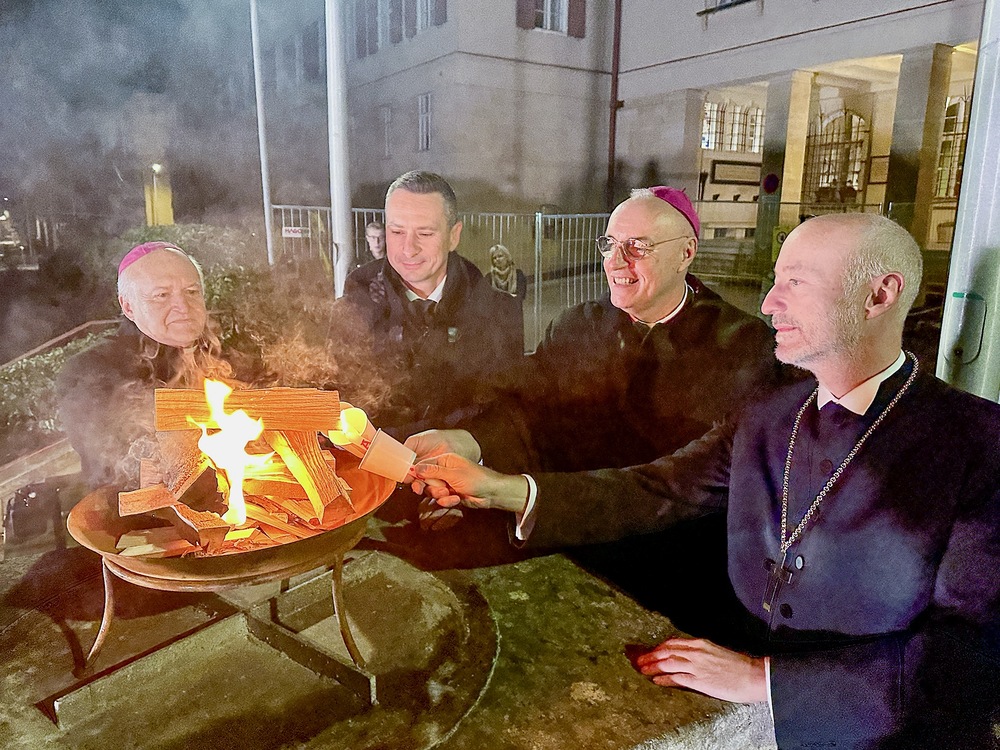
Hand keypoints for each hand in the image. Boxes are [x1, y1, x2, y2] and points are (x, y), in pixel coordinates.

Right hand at [404, 430, 481, 494]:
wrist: (491, 493)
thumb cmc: (477, 478)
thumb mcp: (453, 473)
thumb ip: (434, 471)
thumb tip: (417, 467)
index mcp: (445, 459)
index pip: (424, 464)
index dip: (417, 473)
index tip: (411, 480)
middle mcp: (444, 470)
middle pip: (426, 479)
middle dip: (431, 487)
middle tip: (440, 489)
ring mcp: (447, 482)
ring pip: (432, 491)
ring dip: (440, 495)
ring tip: (450, 493)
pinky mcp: (450, 493)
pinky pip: (440, 499)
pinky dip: (447, 501)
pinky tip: (456, 498)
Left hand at [635, 637, 766, 703]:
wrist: (754, 675)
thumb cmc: (738, 666)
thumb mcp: (716, 652)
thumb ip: (701, 653)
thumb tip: (687, 657)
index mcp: (700, 643)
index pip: (672, 643)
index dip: (658, 647)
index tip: (649, 651)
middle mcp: (696, 652)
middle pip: (666, 651)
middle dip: (650, 655)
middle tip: (639, 660)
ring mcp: (696, 666)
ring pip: (667, 663)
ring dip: (652, 666)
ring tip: (642, 670)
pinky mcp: (699, 680)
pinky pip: (676, 678)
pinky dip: (664, 678)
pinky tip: (656, 680)